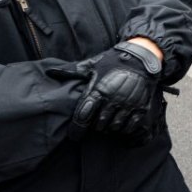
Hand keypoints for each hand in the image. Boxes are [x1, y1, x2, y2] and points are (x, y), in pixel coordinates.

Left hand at [49, 40, 164, 140]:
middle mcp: (113, 100)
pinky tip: (121, 124)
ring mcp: (128, 105)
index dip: (77, 129)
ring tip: (107, 123)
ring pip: (114, 127)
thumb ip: (72, 71)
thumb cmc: (114, 61)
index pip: (83, 116)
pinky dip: (124, 128)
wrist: (141, 56)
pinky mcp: (140, 107)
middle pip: (99, 125)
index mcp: (98, 91)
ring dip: (109, 128)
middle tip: (95, 123)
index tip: (74, 135)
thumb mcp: (92, 64)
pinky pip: (130, 126)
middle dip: (95, 126)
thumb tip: (50, 71)